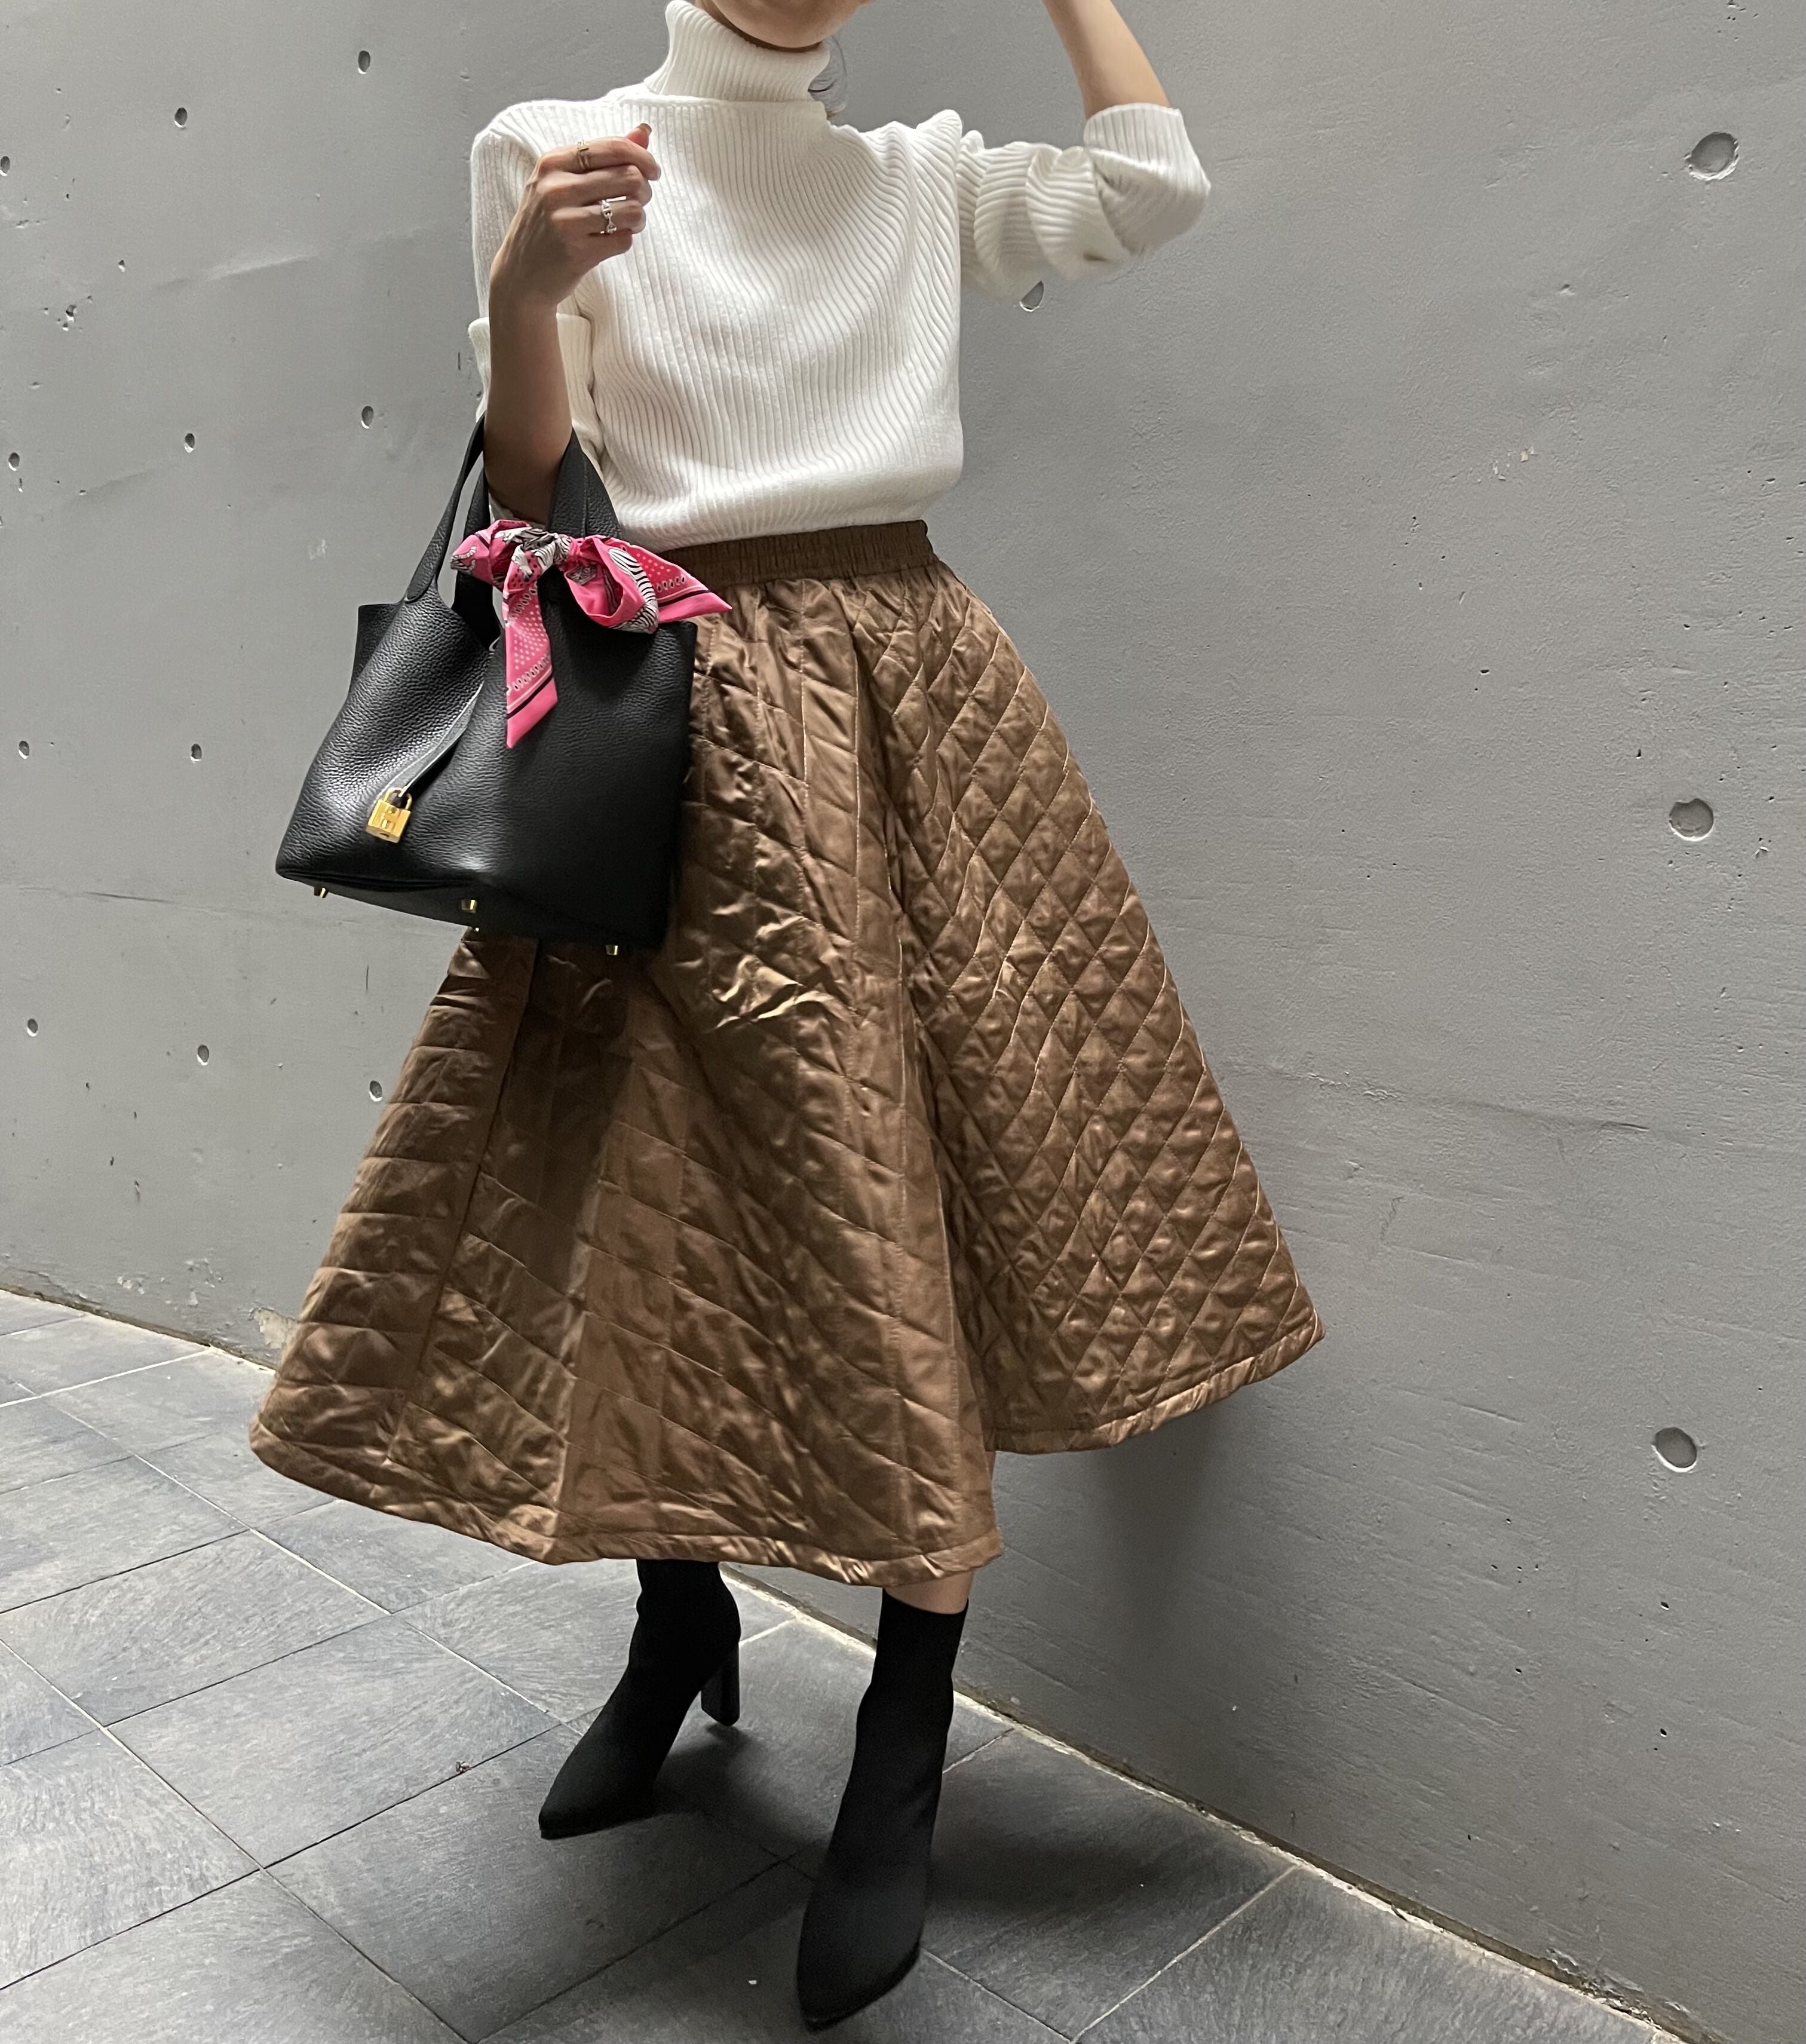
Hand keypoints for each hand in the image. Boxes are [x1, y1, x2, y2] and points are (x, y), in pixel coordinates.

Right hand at [490, 123, 659, 313]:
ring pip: (632, 209)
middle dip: (645, 189)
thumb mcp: (562, 181)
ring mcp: (565, 221)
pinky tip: (613, 240)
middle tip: (640, 199)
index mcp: (553, 163)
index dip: (642, 157)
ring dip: (639, 217)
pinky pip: (625, 239)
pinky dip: (627, 239)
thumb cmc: (547, 223)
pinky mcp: (577, 252)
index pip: (612, 148)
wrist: (520, 274)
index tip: (652, 171)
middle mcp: (556, 188)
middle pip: (629, 176)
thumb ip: (603, 156)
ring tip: (629, 221)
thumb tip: (644, 132)